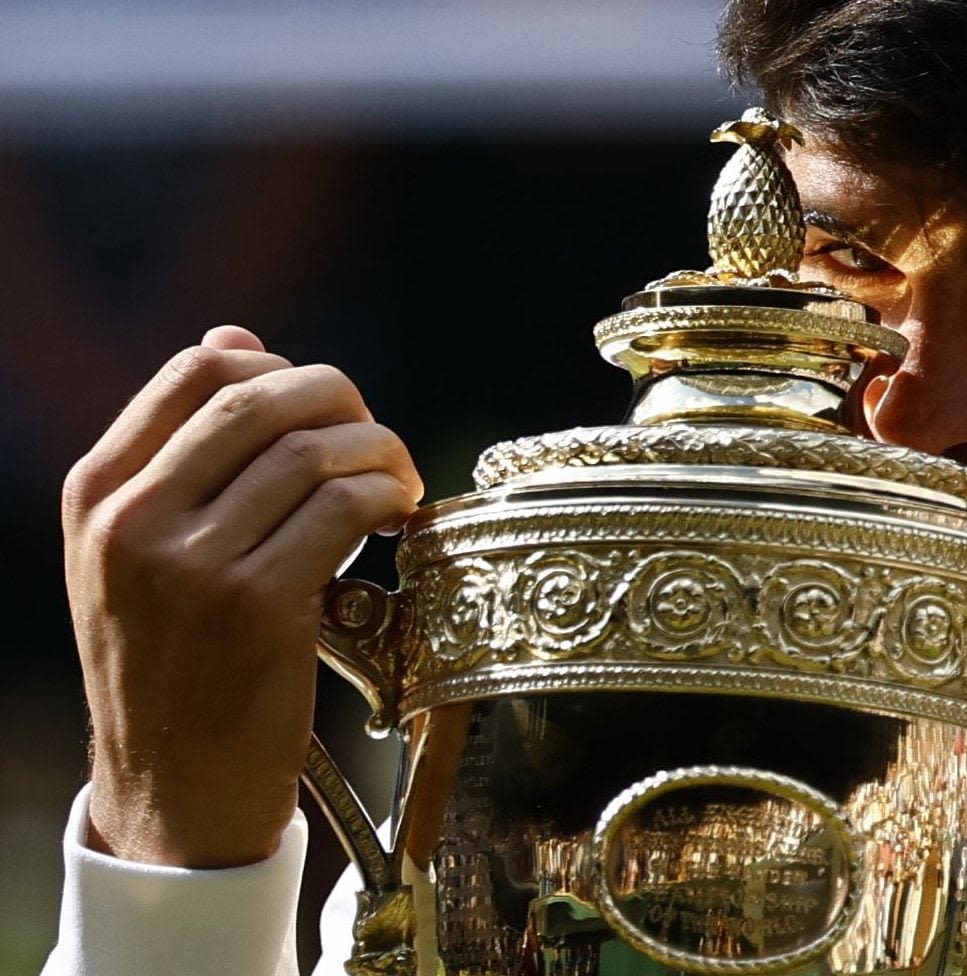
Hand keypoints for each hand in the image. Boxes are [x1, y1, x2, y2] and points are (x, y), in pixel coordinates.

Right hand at [62, 327, 422, 867]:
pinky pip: (343, 508)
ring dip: (378, 452)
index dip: (281, 370)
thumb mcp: (143, 553)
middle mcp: (132, 519)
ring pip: (312, 451)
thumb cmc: (173, 662)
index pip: (197, 370)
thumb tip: (237, 337)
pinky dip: (386, 496)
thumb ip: (183, 450)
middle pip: (261, 398)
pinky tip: (398, 517)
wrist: (172, 792)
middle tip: (376, 438)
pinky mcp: (256, 608)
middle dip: (342, 400)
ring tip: (396, 483)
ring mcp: (191, 564)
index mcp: (97, 492)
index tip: (321, 410)